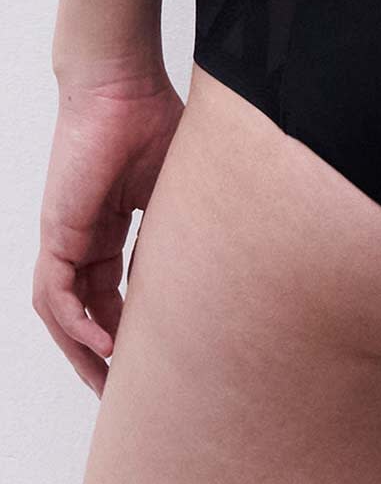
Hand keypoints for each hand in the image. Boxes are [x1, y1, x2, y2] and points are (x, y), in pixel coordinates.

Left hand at [33, 66, 184, 396]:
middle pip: (84, 315)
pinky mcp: (58, 231)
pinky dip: (77, 324)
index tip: (154, 363)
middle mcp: (83, 240)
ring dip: (83, 354)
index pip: (114, 296)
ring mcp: (66, 237)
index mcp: (110, 231)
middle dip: (102, 359)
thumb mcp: (182, 193)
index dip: (130, 333)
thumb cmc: (154, 123)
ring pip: (63, 314)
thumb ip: (187, 230)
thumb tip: (221, 265)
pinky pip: (57, 294)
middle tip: (126, 396)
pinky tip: (106, 346)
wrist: (122, 88)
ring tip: (110, 387)